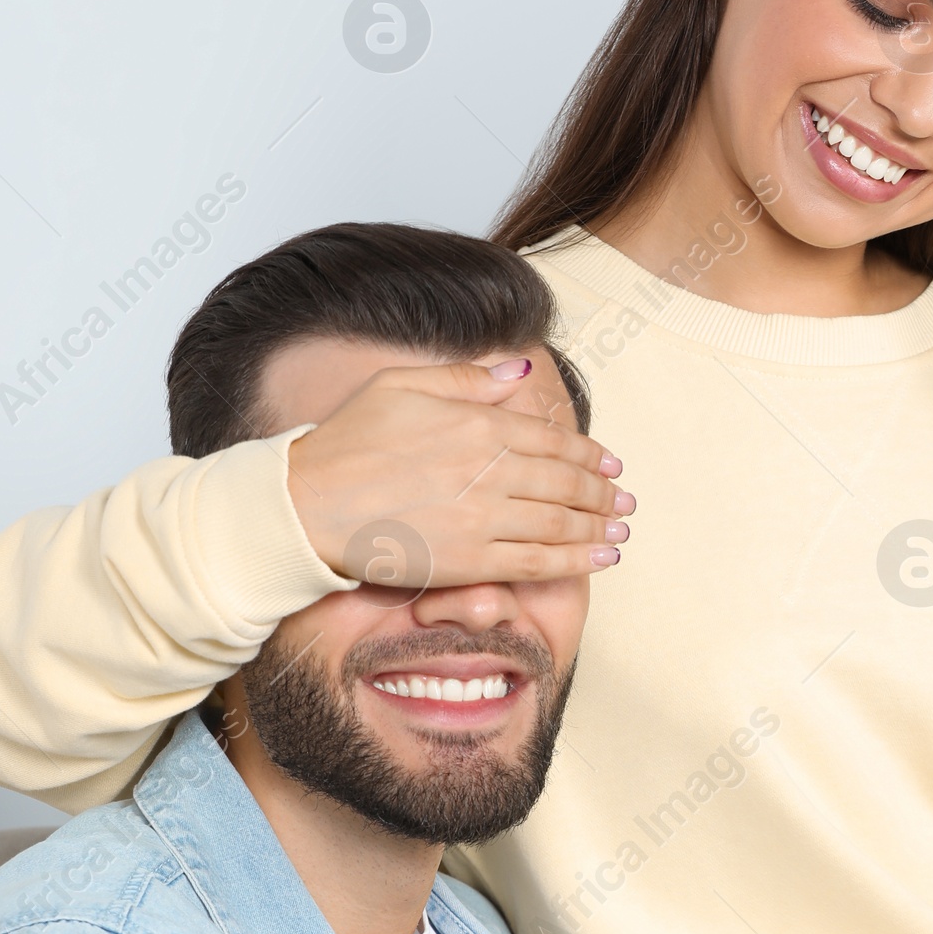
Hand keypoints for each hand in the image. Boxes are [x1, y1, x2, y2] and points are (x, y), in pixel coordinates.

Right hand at [285, 353, 634, 585]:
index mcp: (475, 424)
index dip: (589, 455)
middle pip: (565, 483)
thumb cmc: (345, 442)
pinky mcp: (470, 561)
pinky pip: (538, 562)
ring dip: (599, 528)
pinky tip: (601, 560)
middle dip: (602, 494)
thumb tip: (520, 371)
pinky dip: (577, 561)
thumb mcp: (401, 386)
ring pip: (560, 524)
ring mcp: (482, 519)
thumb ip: (467, 379)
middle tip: (624, 502)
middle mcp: (488, 471)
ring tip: (620, 531)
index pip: (551, 440)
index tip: (610, 464)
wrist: (308, 504)